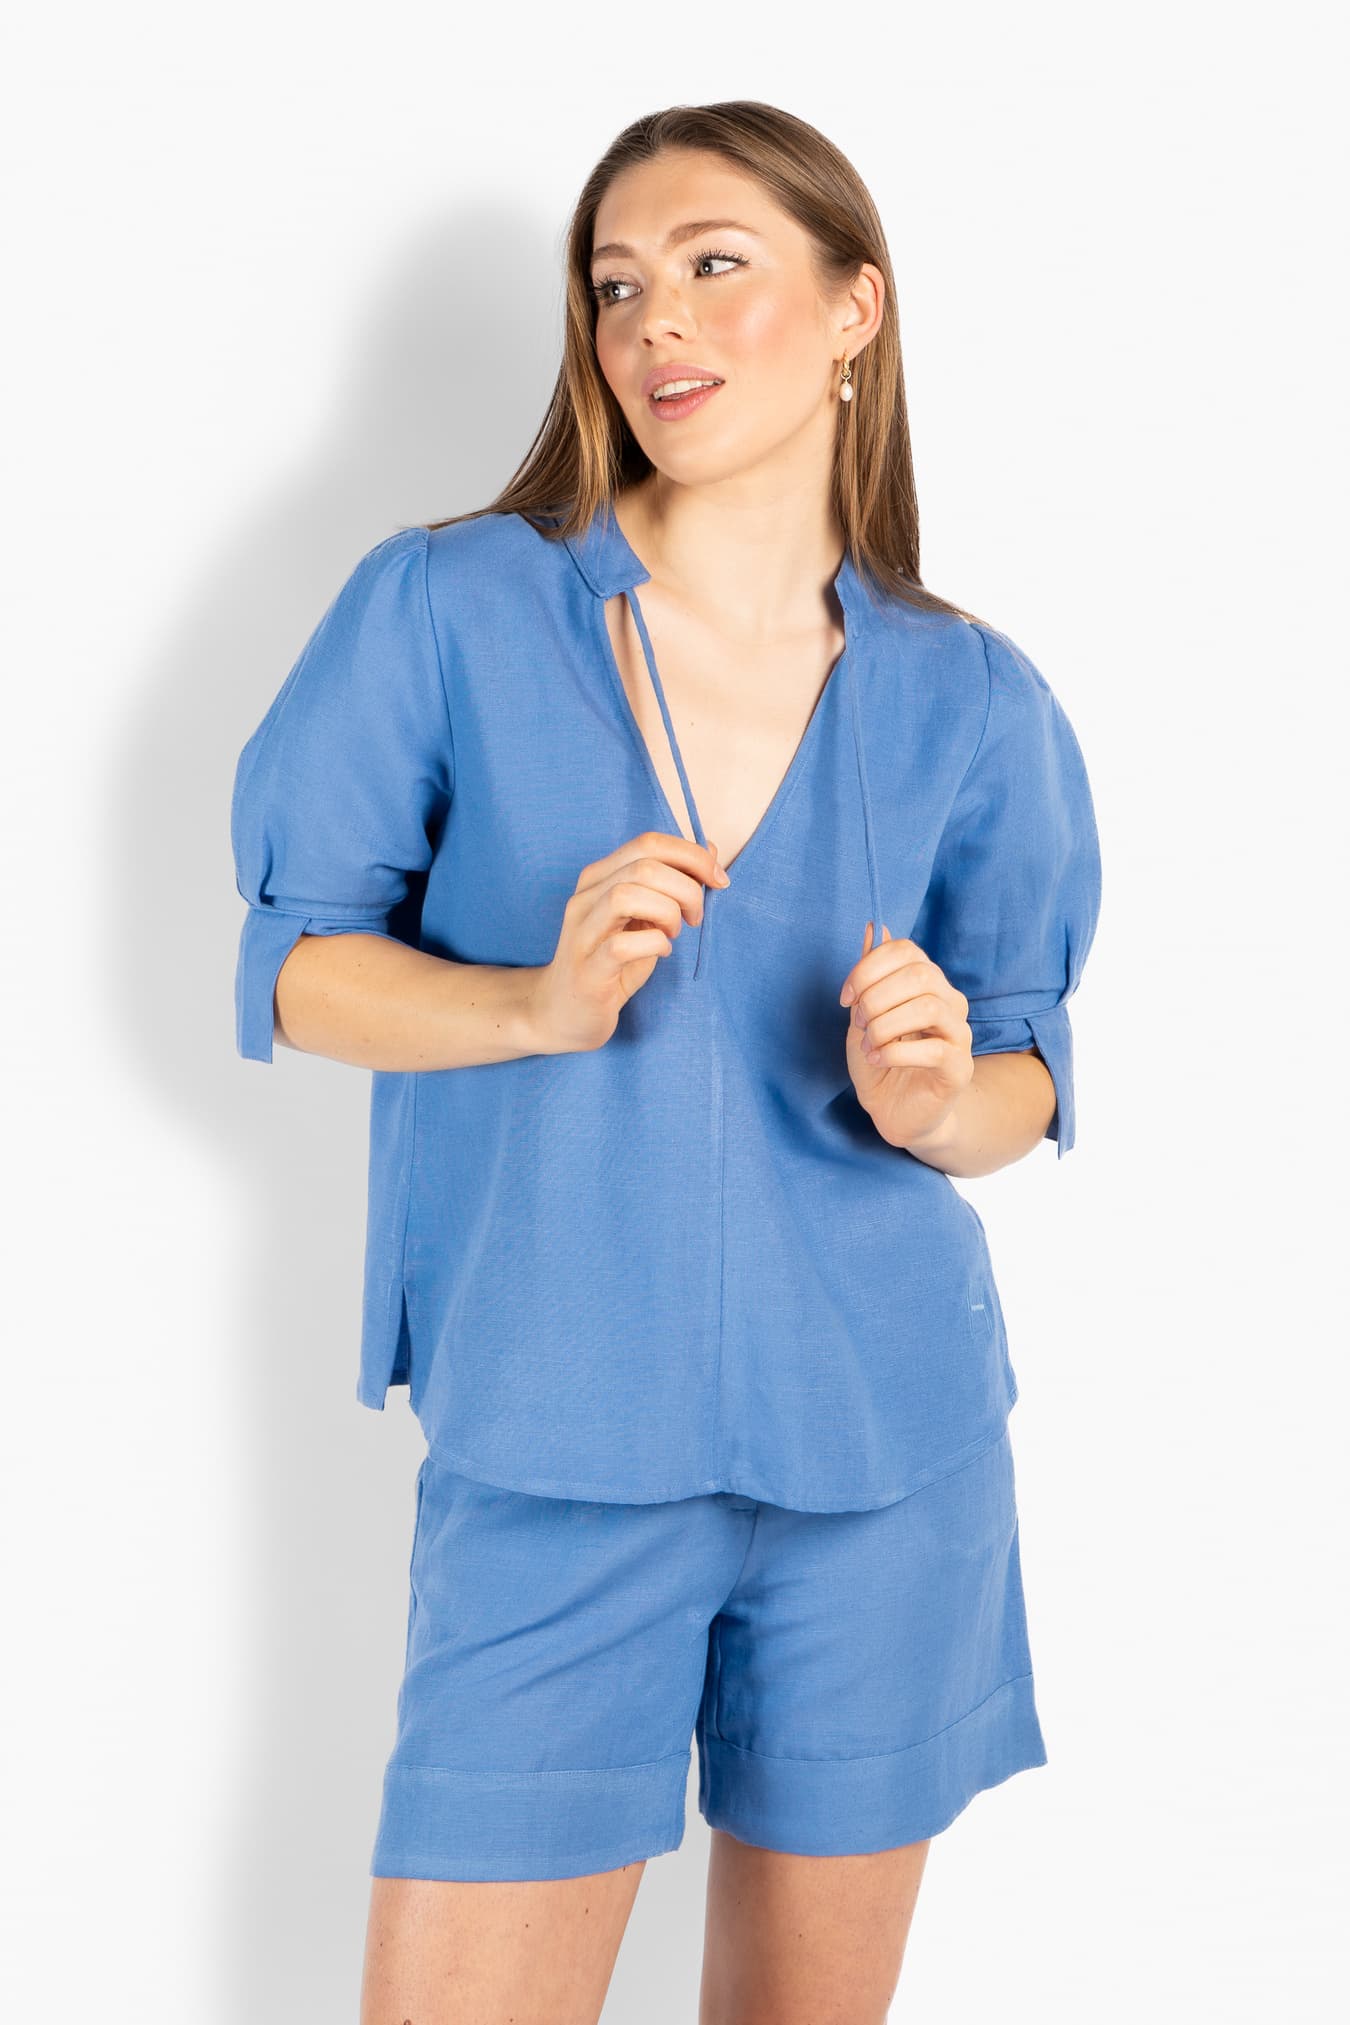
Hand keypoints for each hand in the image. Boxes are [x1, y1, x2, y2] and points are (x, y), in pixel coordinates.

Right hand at [530, 830, 729, 1053]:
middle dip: (686, 888)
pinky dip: (654, 944)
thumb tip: (710, 850)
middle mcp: (586, 898)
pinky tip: (662, 952)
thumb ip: (671, 884)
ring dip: (668, 913)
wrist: (565, 1014)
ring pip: (627, 896)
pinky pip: (621, 946)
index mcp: (600, 878)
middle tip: (695, 917)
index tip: (717, 880)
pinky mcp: (587, 970)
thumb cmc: (611, 964)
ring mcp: (582, 933)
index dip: (691, 856)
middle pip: (643, 866)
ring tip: (675, 933)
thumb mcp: (645, 918)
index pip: (648, 843)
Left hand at [840, 923, 974, 1149]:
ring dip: (885, 1025)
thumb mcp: (865, 1012)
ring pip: (928, 1007)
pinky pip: (933, 1049)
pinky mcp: (960, 1068)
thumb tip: (874, 925)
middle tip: (858, 1023)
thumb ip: (870, 973)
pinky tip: (878, 1060)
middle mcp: (951, 1002)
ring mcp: (960, 1035)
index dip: (868, 968)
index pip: (906, 951)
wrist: (892, 1110)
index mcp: (929, 983)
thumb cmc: (879, 1059)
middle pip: (920, 975)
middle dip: (876, 997)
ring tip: (868, 1043)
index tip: (845, 998)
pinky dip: (894, 1052)